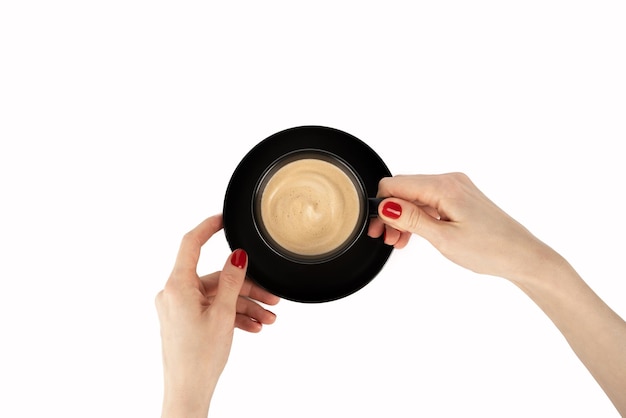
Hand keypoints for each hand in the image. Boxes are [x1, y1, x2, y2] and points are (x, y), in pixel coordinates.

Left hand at [155, 215, 278, 417]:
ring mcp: (180, 308)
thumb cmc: (199, 358)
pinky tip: (255, 327)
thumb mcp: (222, 314)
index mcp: (177, 286)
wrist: (187, 392)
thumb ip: (231, 280)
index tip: (223, 218)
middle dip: (247, 287)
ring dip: (245, 305)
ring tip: (269, 318)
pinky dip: (233, 316)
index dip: (208, 227)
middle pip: (216, 277)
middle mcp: (175, 294)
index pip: (190, 244)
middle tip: (272, 296)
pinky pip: (213, 309)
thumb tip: (237, 256)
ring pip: (219, 296)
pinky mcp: (186, 321)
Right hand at [368, 173, 558, 282]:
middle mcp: (450, 181)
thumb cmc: (490, 249)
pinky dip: (418, 217)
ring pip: (415, 197)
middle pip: (404, 189)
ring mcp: (456, 188)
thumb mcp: (443, 238)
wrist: (523, 256)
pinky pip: (429, 202)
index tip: (377, 228)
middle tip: (384, 238)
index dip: (380, 206)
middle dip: (390, 213)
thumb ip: (411, 219)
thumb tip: (385, 205)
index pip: (395, 184)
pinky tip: (413, 236)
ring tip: (398, 242)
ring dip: (402, 217)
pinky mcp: (460, 198)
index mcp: (444, 186)